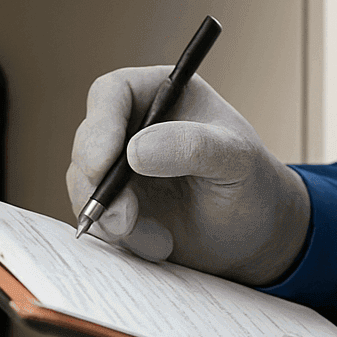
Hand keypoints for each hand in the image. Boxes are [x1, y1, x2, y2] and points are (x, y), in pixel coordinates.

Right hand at [66, 66, 309, 284]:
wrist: (254, 236)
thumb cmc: (250, 183)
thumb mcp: (236, 159)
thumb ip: (194, 147)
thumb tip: (136, 151)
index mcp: (164, 94)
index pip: (113, 92)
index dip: (100, 124)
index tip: (103, 164)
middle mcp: (134, 125)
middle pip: (88, 141)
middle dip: (98, 184)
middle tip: (126, 218)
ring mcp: (120, 166)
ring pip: (82, 183)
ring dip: (110, 216)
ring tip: (159, 238)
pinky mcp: (116, 203)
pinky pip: (94, 216)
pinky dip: (118, 236)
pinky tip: (159, 244)